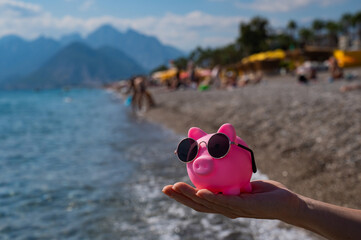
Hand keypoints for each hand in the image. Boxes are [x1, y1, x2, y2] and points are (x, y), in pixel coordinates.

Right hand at [162, 180, 300, 220]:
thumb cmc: (267, 193)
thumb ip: (230, 175)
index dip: (182, 196)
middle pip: (198, 204)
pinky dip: (211, 197)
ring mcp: (234, 210)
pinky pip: (225, 202)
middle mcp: (226, 209)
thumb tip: (218, 158)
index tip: (168, 187)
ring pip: (207, 204)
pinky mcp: (244, 207)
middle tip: (165, 189)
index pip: (199, 200)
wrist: (288, 203)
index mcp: (223, 203)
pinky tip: (200, 191)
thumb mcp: (244, 181)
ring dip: (190, 196)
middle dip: (180, 197)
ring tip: (175, 187)